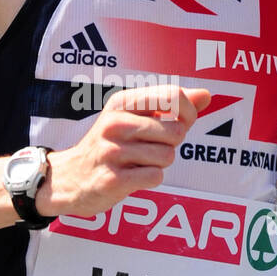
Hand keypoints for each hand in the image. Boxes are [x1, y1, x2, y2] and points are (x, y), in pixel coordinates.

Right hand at [35, 85, 210, 218]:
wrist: (69, 178)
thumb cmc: (110, 146)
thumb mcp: (134, 117)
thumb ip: (171, 106)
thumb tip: (206, 95)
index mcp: (122, 102)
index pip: (173, 96)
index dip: (188, 113)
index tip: (181, 123)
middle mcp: (115, 123)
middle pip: (175, 131)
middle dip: (171, 144)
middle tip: (151, 148)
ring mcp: (112, 151)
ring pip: (167, 156)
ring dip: (159, 164)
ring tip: (138, 162)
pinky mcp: (112, 179)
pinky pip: (155, 176)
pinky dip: (151, 179)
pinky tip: (133, 177)